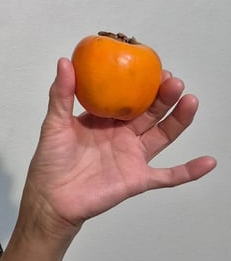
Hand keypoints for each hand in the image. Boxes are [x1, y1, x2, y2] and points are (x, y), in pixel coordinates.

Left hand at [24, 57, 216, 234]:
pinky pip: (168, 176)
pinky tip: (209, 161)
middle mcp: (123, 136)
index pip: (129, 97)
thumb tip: (65, 62)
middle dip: (164, 96)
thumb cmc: (50, 161)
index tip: (154, 67)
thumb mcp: (55, 123)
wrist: (51, 198)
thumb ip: (61, 94)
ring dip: (179, 120)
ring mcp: (133, 157)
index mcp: (105, 120)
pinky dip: (189, 171)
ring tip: (190, 101)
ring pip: (163, 136)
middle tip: (174, 81)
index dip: (143, 83)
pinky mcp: (138, 180)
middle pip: (150, 113)